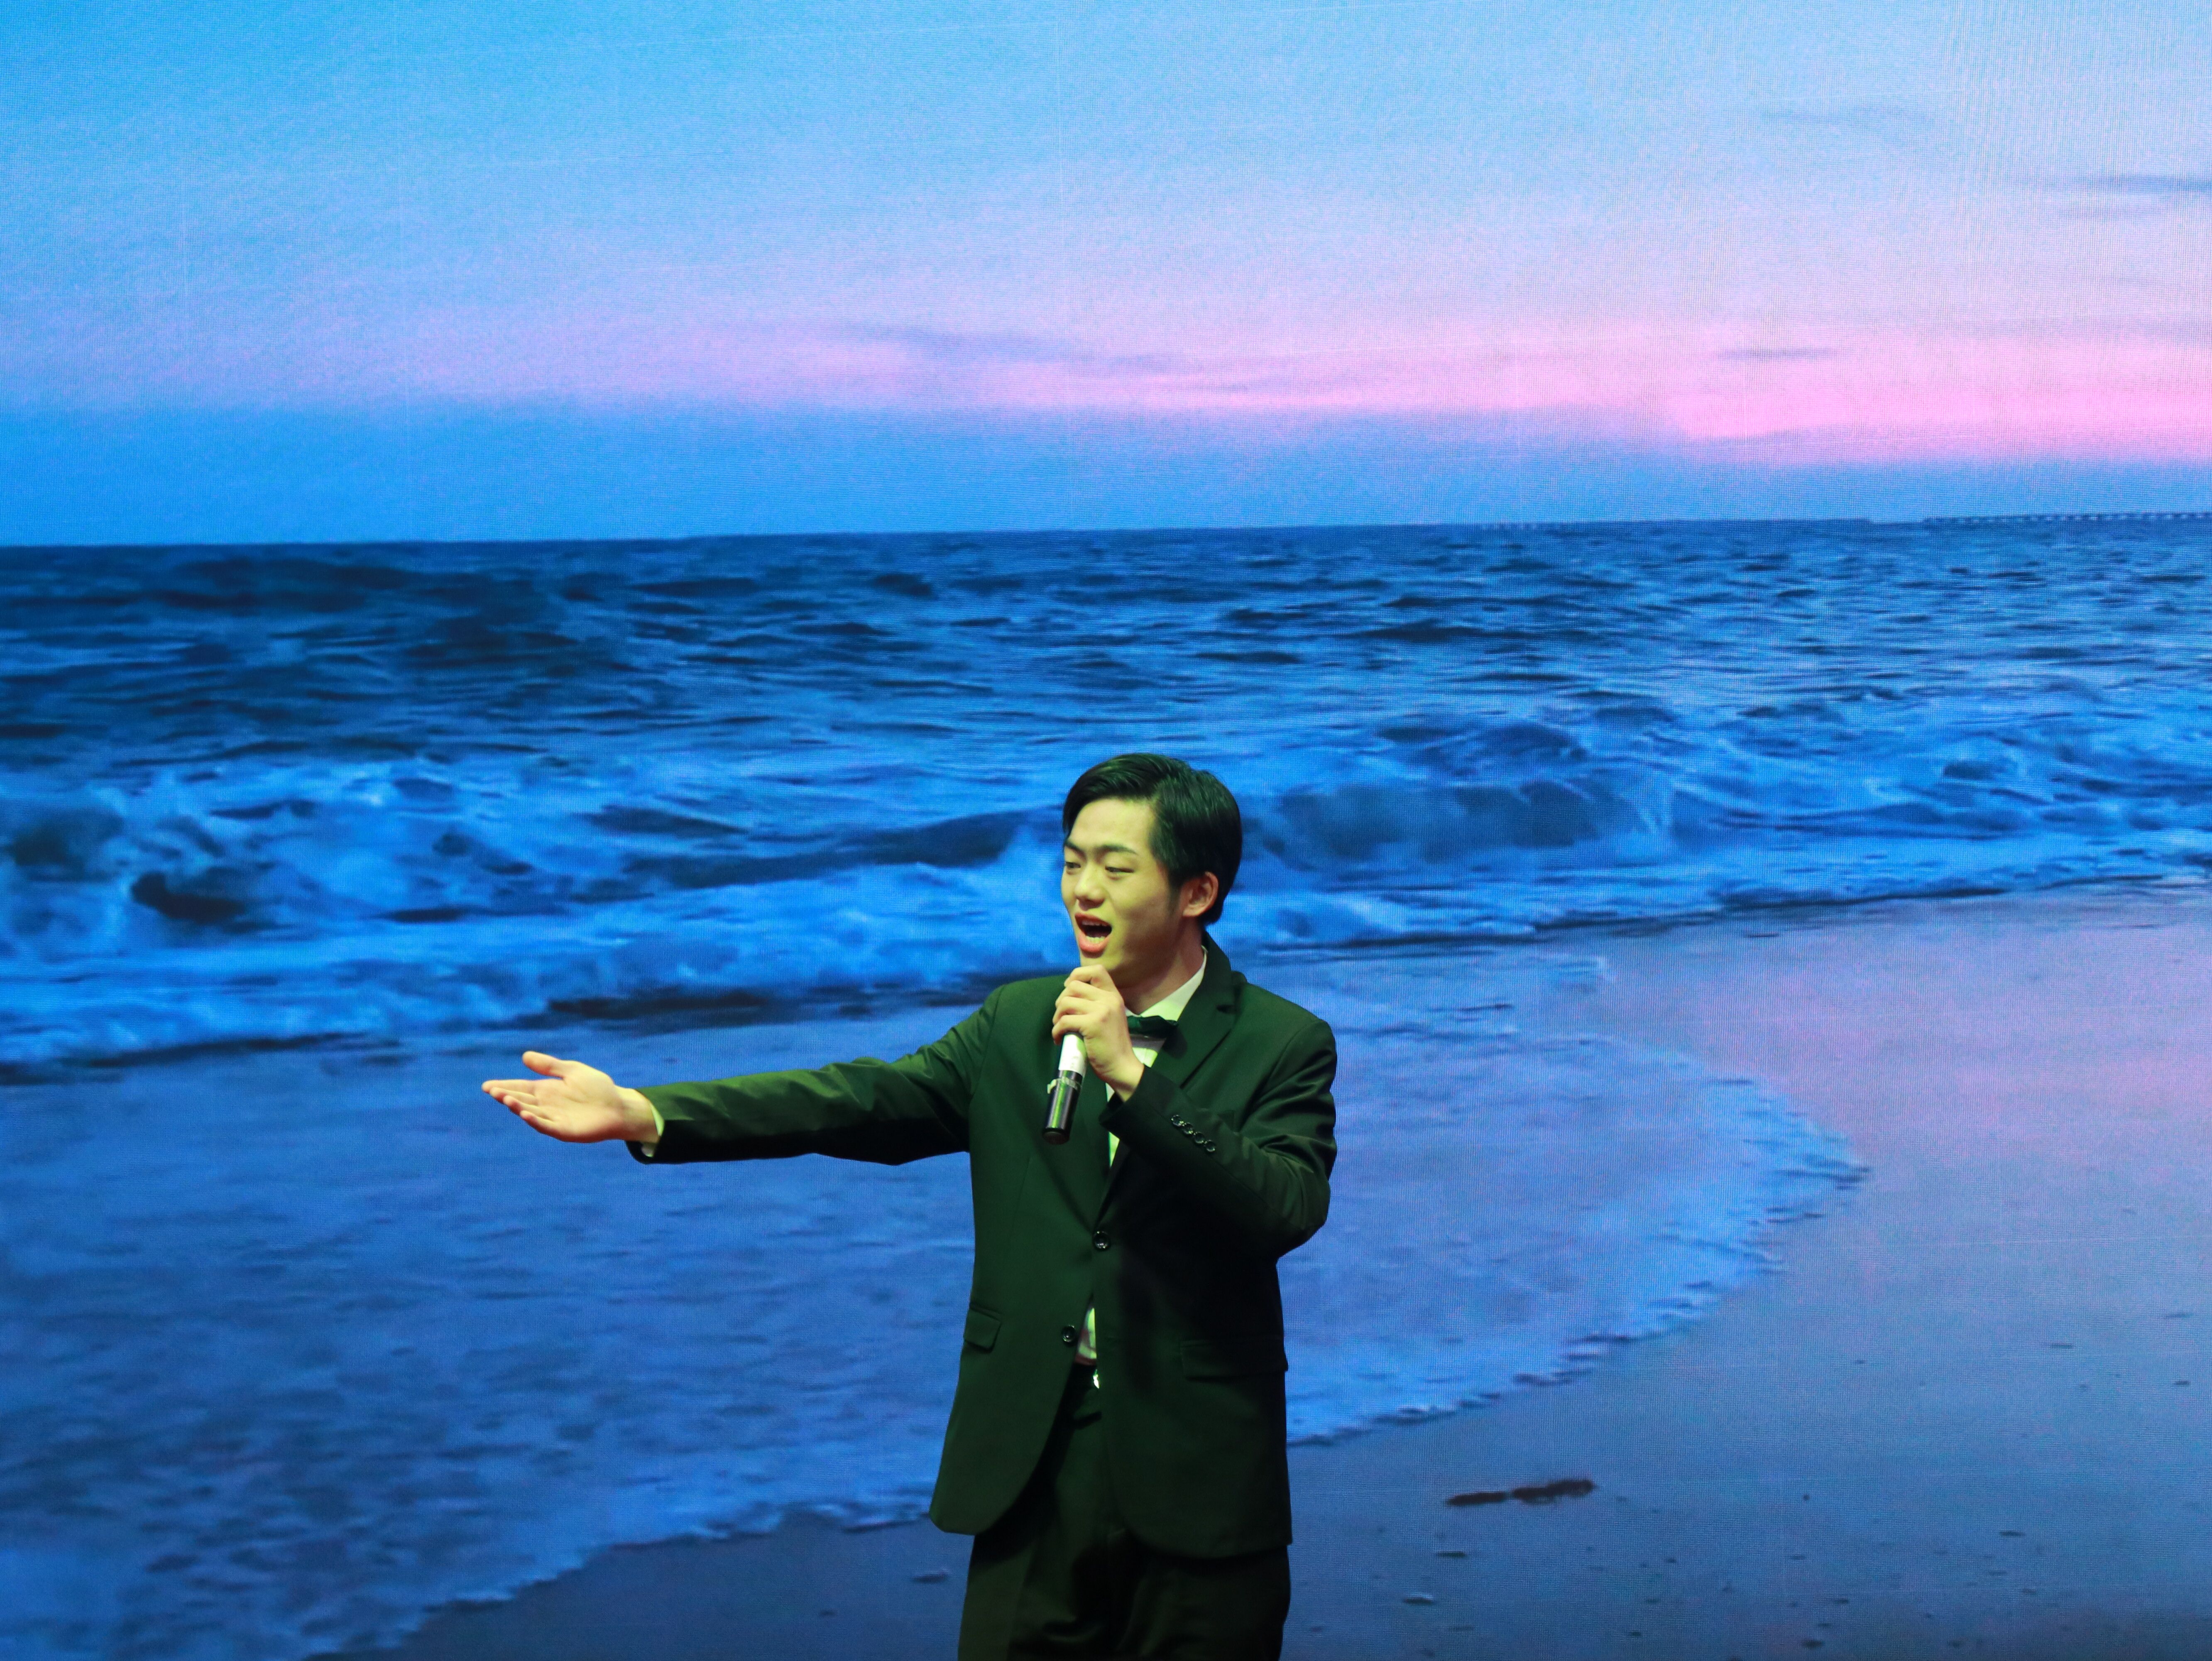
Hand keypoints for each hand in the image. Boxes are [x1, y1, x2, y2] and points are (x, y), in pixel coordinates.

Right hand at [482, 1051, 658, 1143]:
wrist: (619, 1106)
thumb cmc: (598, 1088)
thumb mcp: (572, 1071)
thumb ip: (550, 1066)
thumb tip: (525, 1056)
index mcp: (547, 1091)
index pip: (521, 1088)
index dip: (504, 1086)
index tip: (486, 1085)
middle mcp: (547, 1105)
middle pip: (521, 1100)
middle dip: (505, 1096)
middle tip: (491, 1090)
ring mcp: (554, 1119)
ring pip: (530, 1113)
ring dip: (517, 1107)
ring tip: (505, 1099)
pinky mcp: (564, 1131)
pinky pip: (546, 1126)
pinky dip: (535, 1121)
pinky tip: (525, 1114)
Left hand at [1052, 965, 1142, 1094]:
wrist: (1122, 1066)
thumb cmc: (1112, 1045)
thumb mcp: (1110, 1017)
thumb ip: (1096, 1003)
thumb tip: (1070, 995)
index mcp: (1114, 995)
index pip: (1096, 970)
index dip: (1077, 975)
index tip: (1070, 990)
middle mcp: (1109, 999)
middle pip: (1074, 986)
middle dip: (1061, 1000)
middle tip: (1062, 1016)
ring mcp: (1102, 1010)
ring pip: (1065, 1002)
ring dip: (1057, 1016)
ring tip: (1060, 1028)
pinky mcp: (1092, 1024)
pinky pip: (1064, 1021)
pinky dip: (1056, 1031)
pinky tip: (1059, 1039)